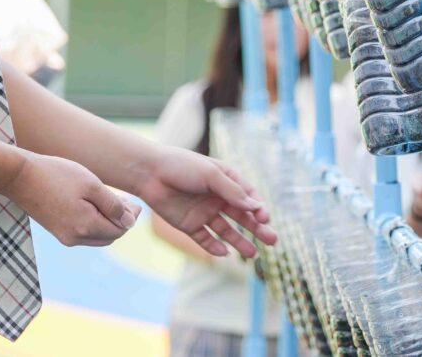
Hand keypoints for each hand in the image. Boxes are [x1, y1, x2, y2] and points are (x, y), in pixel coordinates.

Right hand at [2, 152, 140, 246]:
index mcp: (85, 227)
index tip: (137, 203)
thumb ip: (113, 205)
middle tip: (129, 203)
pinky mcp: (57, 231)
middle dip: (121, 222)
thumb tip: (129, 222)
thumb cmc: (57, 175)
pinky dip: (94, 222)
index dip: (131, 217)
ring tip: (114, 202)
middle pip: (109, 236)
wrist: (20, 176)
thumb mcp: (91, 184)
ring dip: (108, 222)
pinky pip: (84, 232)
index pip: (118, 230)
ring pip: (97, 236)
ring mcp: (64, 236)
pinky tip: (95, 206)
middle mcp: (75, 238)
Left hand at [136, 147, 276, 257]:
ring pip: (227, 231)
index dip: (258, 208)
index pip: (248, 197)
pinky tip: (224, 252)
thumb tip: (256, 207)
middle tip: (273, 241)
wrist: (149, 173)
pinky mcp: (189, 225)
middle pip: (242, 216)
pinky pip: (206, 239)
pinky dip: (215, 247)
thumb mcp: (210, 175)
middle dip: (257, 228)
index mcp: (225, 180)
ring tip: (253, 253)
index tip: (264, 217)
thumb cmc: (181, 166)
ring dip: (240, 241)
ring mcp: (204, 212)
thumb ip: (233, 191)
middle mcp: (217, 197)